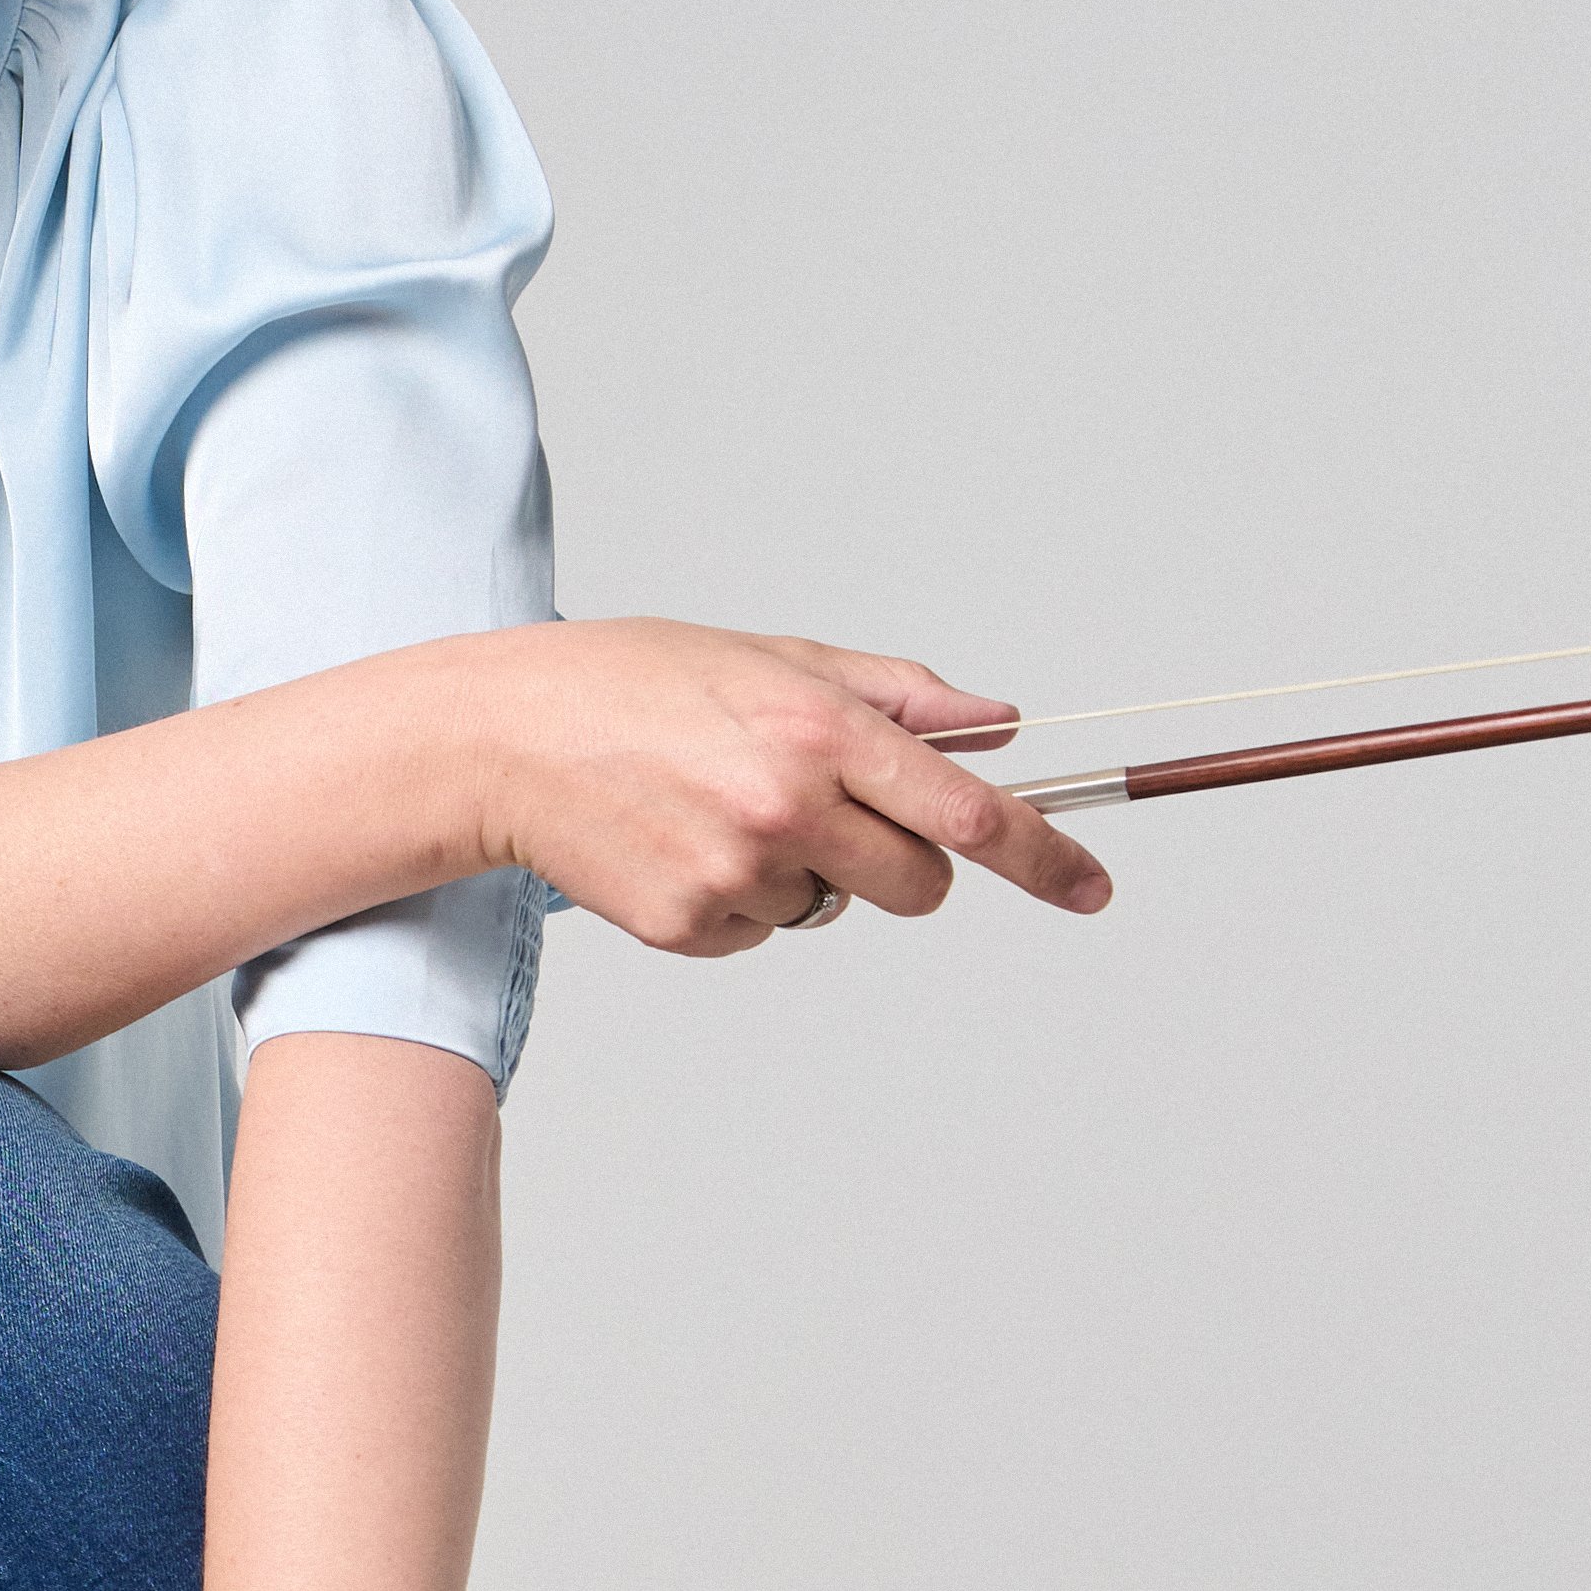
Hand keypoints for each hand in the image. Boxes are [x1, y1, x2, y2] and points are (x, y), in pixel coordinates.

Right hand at [477, 616, 1109, 953]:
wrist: (498, 739)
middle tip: (825, 814)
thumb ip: (893, 694)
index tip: (1091, 886)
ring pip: (830, 908)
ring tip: (713, 810)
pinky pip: (759, 933)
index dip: (1046, 857)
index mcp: (821, 731)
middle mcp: (789, 808)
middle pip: (918, 885)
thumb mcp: (770, 657)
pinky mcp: (687, 926)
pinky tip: (676, 844)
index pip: (969, 813)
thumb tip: (994, 723)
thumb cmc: (628, 683)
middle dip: (900, 863)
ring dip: (799, 872)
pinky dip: (734, 901)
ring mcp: (737, 875)